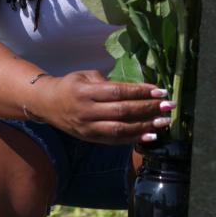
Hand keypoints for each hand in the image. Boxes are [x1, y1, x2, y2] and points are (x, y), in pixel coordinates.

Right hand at [33, 70, 174, 144]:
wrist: (47, 104)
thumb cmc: (71, 85)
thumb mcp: (86, 76)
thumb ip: (109, 82)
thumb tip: (137, 89)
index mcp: (85, 92)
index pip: (118, 92)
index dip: (140, 92)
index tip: (160, 90)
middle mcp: (87, 111)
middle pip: (122, 111)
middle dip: (148, 108)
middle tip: (168, 106)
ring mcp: (88, 128)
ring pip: (120, 129)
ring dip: (145, 126)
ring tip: (164, 122)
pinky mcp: (91, 138)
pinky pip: (115, 140)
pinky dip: (134, 139)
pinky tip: (150, 135)